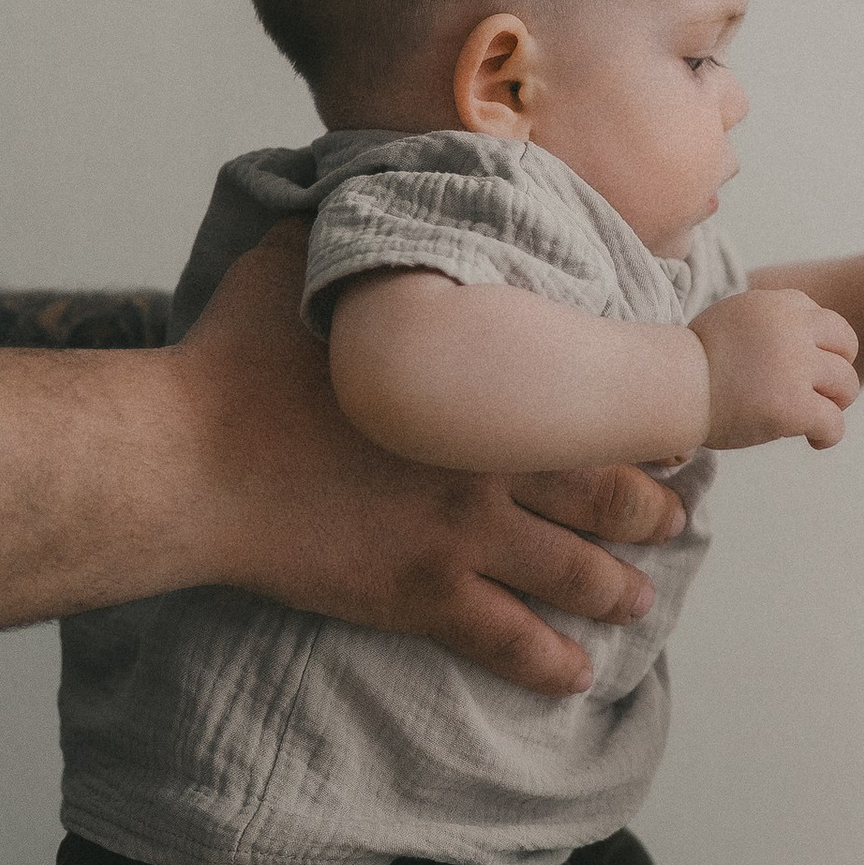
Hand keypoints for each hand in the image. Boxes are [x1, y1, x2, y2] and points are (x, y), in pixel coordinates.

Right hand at [177, 232, 685, 695]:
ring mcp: (458, 538)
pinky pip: (506, 639)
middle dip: (648, 513)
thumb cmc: (236, 361)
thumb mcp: (298, 265)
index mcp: (475, 391)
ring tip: (637, 598)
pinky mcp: (419, 595)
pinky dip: (549, 662)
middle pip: (602, 497)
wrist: (189, 460)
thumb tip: (370, 189)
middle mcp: (487, 467)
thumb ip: (353, 233)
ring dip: (614, 589)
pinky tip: (577, 676)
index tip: (666, 433)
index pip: (584, 406)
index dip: (635, 424)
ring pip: (569, 573)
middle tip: (674, 519)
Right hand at [691, 287, 859, 448]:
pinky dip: (828, 435)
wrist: (666, 388)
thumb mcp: (732, 322)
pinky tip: (813, 441)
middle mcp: (791, 328)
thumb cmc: (690, 365)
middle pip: (846, 346)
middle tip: (819, 395)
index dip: (821, 349)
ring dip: (833, 404)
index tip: (802, 369)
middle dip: (838, 372)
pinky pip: (834, 423)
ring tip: (810, 418)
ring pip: (847, 385)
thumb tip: (803, 343)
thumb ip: (768, 326)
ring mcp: (795, 367)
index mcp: (776, 304)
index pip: (825, 321)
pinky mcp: (794, 406)